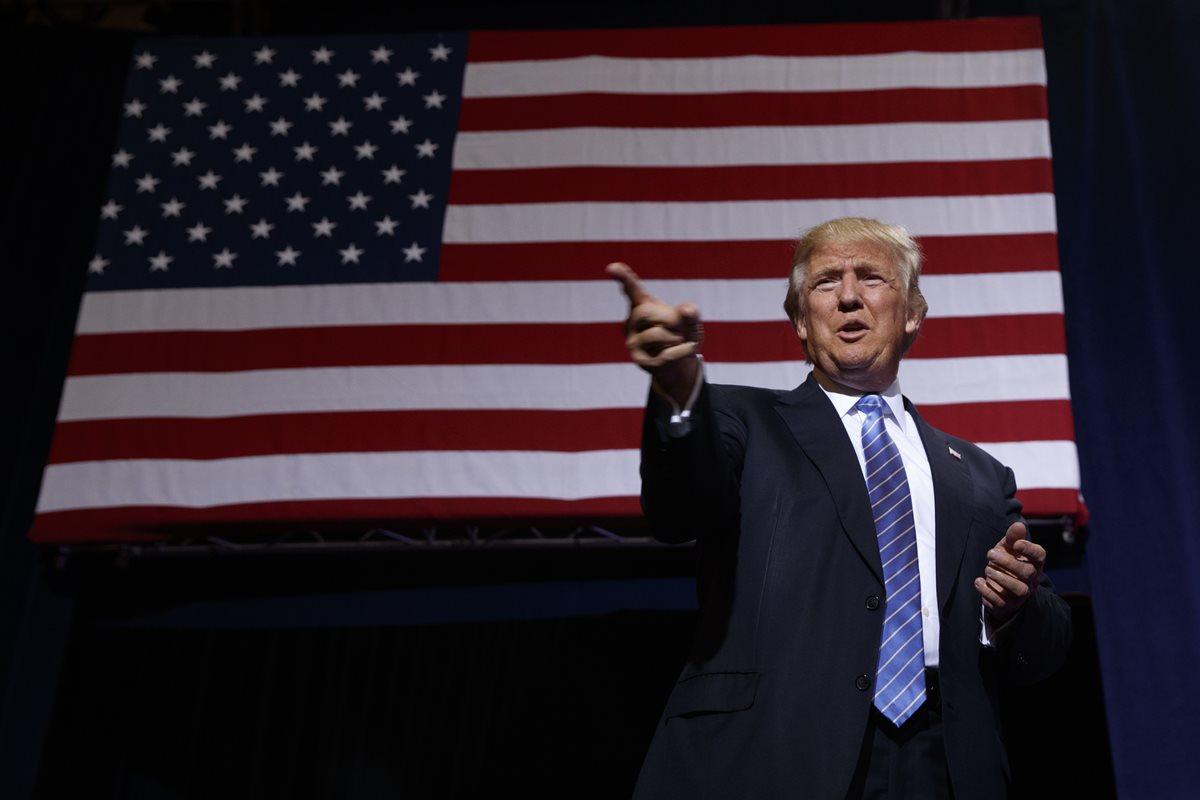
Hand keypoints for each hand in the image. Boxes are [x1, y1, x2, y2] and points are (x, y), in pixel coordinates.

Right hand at [606, 262, 701, 405]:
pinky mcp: (639, 360)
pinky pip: (664, 354)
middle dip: (669, 318)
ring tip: (680, 341)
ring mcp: (633, 342)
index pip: (632, 290)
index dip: (623, 277)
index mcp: (643, 306)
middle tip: (681, 327)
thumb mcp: (691, 321)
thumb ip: (691, 312)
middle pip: (644, 312)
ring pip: (656, 334)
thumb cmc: (682, 336)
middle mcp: (632, 323)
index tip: (612, 267)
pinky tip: (685, 351)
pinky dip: (682, 351)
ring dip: (677, 337)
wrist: (681, 365)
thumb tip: (684, 310)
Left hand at [974, 521, 1045, 624]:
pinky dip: (988, 591)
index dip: (1030, 549)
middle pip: (1027, 572)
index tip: (1017, 544)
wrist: (1002, 589)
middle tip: (990, 554)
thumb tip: (1019, 524)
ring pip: (1019, 589)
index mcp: (1034, 563)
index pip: (1040, 555)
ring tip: (987, 569)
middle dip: (1007, 562)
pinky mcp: (1007, 605)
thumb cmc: (1008, 562)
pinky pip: (1000, 602)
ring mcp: (1021, 594)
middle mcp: (1031, 579)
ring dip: (1001, 578)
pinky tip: (979, 581)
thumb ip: (1013, 537)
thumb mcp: (1008, 548)